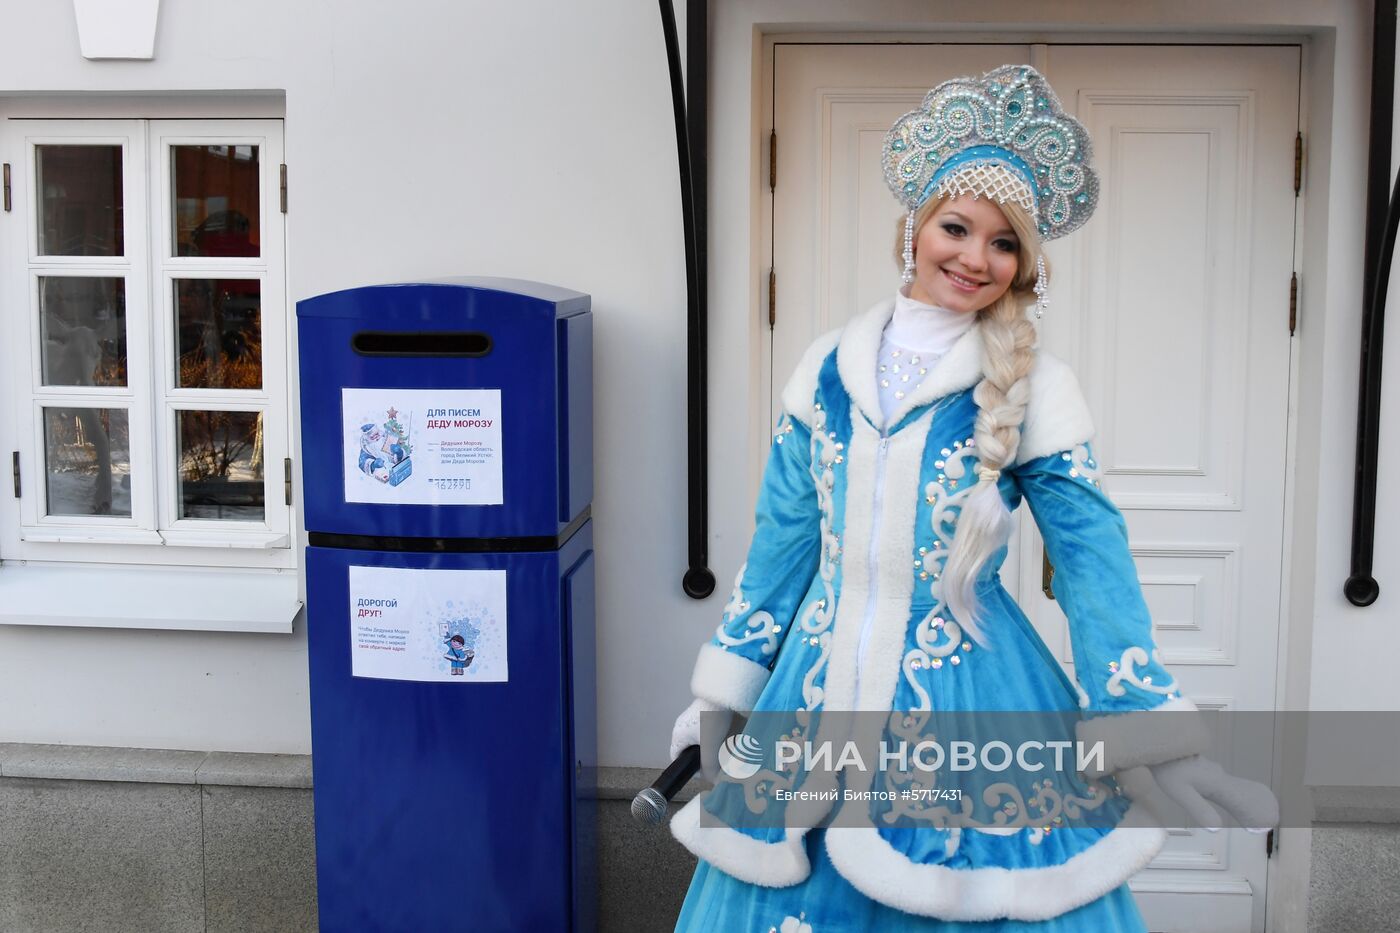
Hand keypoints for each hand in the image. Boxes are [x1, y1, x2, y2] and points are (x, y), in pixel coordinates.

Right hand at [669, 696, 734, 782]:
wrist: (723, 692)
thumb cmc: (712, 718)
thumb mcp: (711, 747)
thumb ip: (710, 766)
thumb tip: (713, 780)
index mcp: (678, 735)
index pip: (676, 758)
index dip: (688, 768)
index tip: (704, 771)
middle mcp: (683, 726)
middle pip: (691, 749)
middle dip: (705, 757)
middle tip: (718, 761)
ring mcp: (693, 717)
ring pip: (702, 739)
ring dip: (714, 745)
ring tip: (726, 747)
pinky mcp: (705, 711)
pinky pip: (710, 729)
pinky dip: (719, 734)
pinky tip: (730, 735)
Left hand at [1116, 755, 1277, 832]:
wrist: (1156, 741)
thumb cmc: (1168, 770)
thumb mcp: (1182, 793)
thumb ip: (1200, 810)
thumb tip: (1218, 830)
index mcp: (1216, 782)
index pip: (1242, 798)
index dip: (1255, 810)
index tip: (1267, 821)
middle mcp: (1217, 775)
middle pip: (1239, 791)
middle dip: (1250, 805)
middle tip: (1263, 820)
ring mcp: (1209, 770)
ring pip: (1228, 785)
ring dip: (1237, 797)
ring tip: (1245, 812)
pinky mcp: (1201, 767)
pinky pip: (1218, 781)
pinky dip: (1225, 790)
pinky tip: (1219, 795)